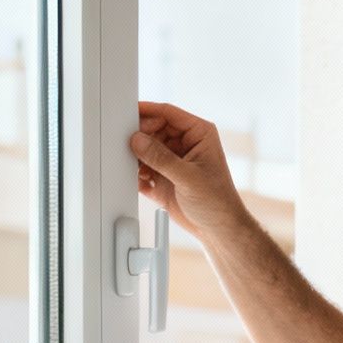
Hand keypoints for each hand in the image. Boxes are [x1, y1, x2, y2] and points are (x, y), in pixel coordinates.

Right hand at [130, 101, 252, 243]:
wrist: (217, 230)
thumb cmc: (217, 202)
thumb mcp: (188, 177)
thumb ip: (161, 158)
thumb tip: (138, 140)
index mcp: (199, 134)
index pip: (168, 114)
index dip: (147, 112)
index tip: (128, 113)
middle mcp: (184, 144)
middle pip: (153, 129)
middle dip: (138, 136)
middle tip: (125, 143)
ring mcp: (172, 160)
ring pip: (145, 148)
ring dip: (136, 156)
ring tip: (130, 164)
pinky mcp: (162, 177)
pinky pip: (143, 168)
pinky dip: (136, 172)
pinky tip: (136, 179)